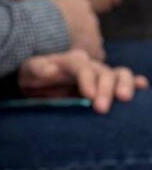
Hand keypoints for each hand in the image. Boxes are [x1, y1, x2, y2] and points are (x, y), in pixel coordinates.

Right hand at [4, 0, 103, 60]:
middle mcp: (92, 19)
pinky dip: (83, 59)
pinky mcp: (95, 52)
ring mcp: (95, 36)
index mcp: (81, 4)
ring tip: (61, 52)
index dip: (66, 21)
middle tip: (58, 42)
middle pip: (85, 28)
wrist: (46, 27)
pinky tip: (70, 61)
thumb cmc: (38, 11)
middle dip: (74, 34)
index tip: (54, 28)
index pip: (77, 13)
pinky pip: (93, 57)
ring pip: (90, 42)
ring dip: (79, 47)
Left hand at [19, 49, 148, 113]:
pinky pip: (126, 80)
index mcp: (69, 60)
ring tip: (124, 100)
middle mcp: (89, 65)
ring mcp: (100, 74)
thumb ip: (38, 69)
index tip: (88, 96)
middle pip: (103, 72)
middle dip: (105, 89)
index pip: (82, 66)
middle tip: (101, 109)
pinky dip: (136, 83)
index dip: (87, 79)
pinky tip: (142, 87)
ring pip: (119, 74)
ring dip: (124, 86)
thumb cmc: (33, 76)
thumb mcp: (29, 71)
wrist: (38, 83)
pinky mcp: (107, 84)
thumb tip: (50, 69)